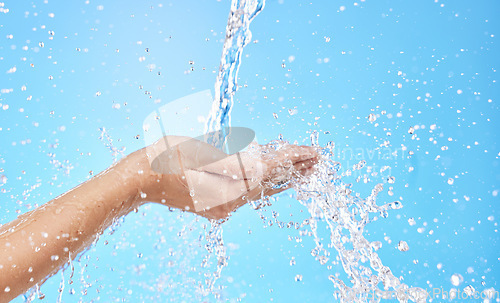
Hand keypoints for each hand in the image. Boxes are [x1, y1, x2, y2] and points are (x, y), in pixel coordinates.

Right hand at [135, 136, 317, 219]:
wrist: (137, 182)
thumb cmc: (163, 160)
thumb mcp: (200, 153)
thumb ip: (234, 161)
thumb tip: (261, 166)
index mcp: (225, 191)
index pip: (269, 173)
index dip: (291, 160)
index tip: (312, 152)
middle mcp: (227, 204)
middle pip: (269, 186)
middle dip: (294, 171)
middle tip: (318, 160)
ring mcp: (220, 207)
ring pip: (259, 191)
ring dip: (281, 177)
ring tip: (304, 168)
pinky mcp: (214, 205)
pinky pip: (245, 193)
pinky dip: (262, 182)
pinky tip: (273, 177)